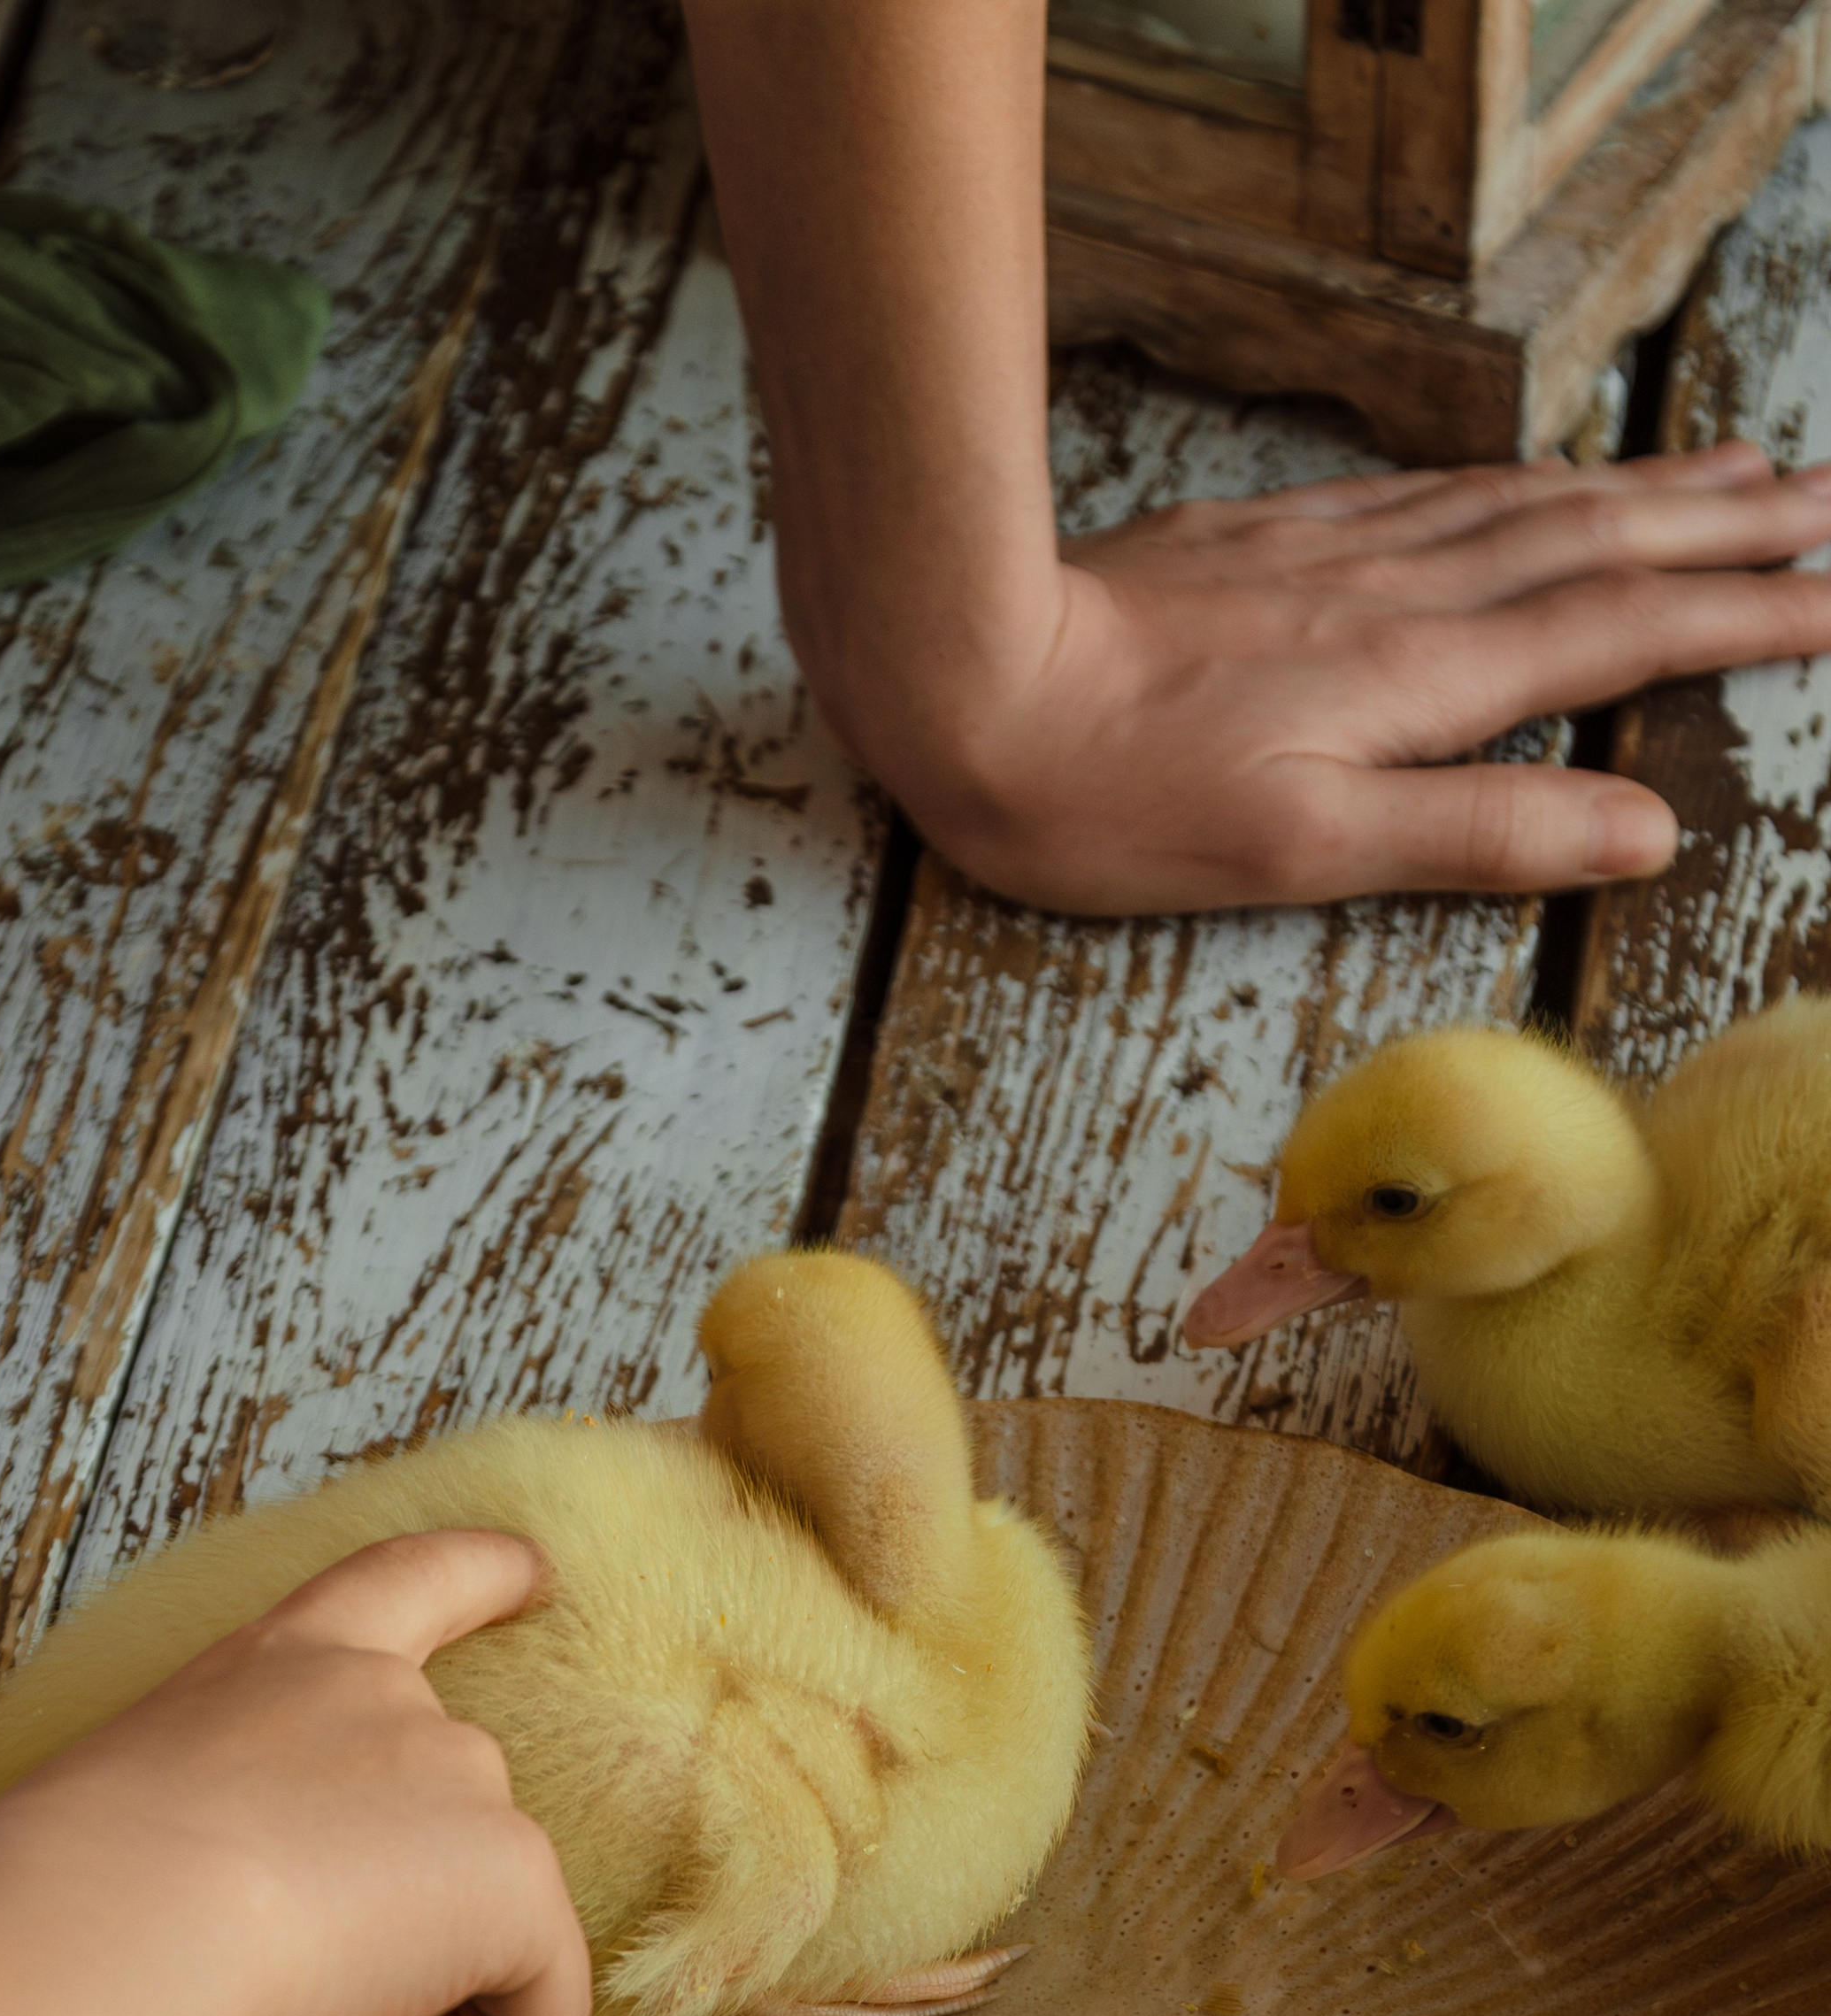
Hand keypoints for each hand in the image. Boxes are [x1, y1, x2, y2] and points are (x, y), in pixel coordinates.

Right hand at [0, 1528, 593, 2015]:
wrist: (92, 1935)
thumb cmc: (72, 1908)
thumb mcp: (150, 1825)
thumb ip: (238, 1841)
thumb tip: (293, 1952)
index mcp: (284, 1665)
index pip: (411, 1581)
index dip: (486, 1576)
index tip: (537, 1575)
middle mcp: (391, 1701)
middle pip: (450, 1830)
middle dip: (386, 1933)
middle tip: (266, 1990)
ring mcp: (467, 1779)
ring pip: (481, 1936)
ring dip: (402, 2003)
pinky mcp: (516, 1873)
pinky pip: (538, 2010)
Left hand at [868, 444, 1830, 912]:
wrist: (965, 673)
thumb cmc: (1115, 796)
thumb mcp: (1305, 850)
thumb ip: (1480, 830)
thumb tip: (1644, 828)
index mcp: (1426, 680)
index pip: (1625, 634)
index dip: (1742, 617)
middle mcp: (1403, 596)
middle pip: (1600, 542)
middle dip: (1726, 526)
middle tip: (1826, 502)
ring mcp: (1339, 555)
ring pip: (1529, 506)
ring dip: (1643, 489)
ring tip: (1734, 471)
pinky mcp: (1275, 539)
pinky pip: (1442, 494)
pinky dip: (1524, 483)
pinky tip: (1539, 480)